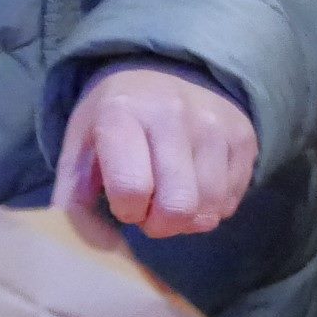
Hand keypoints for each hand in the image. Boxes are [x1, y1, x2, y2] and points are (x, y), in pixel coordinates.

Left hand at [54, 60, 257, 238]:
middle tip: (148, 211)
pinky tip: (194, 188)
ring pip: (209, 209)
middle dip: (159, 224)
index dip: (127, 210)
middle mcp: (173, 115)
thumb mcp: (81, 145)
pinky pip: (232, 200)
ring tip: (169, 198)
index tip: (122, 202)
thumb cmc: (114, 118)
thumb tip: (72, 245)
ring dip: (187, 220)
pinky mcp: (244, 137)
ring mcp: (215, 125)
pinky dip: (211, 208)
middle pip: (178, 206)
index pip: (131, 188)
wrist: (162, 72)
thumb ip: (72, 194)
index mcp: (122, 113)